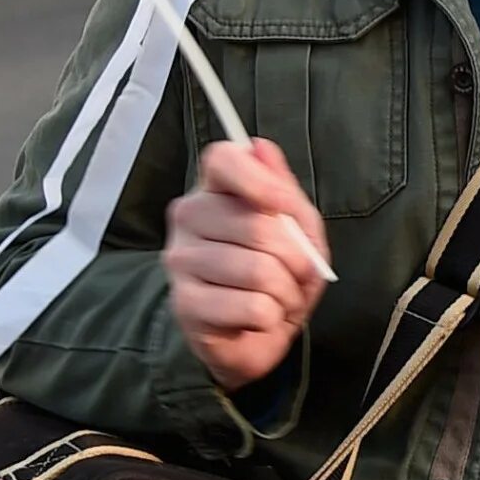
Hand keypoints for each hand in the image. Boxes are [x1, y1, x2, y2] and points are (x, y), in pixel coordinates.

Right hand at [162, 138, 330, 391]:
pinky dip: (271, 316)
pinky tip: (260, 317)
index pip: (222, 159)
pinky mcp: (184, 304)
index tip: (285, 206)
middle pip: (257, 225)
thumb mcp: (297, 228)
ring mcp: (180, 260)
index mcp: (215, 189)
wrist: (255, 333)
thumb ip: (284, 190)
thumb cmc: (278, 272)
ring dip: (287, 291)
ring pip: (258, 271)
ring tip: (281, 296)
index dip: (260, 181)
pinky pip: (251, 307)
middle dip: (297, 257)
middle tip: (299, 273)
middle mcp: (188, 217)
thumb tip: (261, 147)